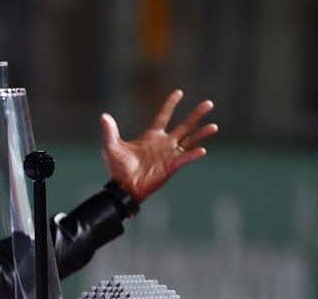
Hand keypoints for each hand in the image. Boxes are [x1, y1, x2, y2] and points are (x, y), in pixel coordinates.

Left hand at [100, 90, 216, 202]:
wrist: (122, 187)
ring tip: (214, 126)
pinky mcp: (171, 166)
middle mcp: (164, 143)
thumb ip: (110, 131)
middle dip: (196, 114)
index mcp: (151, 136)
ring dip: (202, 133)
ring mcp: (169, 154)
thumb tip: (104, 116)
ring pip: (190, 140)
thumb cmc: (118, 168)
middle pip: (185, 125)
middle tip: (209, 103)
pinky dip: (193, 154)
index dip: (171, 104)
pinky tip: (202, 150)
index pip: (164, 116)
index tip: (179, 92)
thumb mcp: (111, 146)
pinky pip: (185, 158)